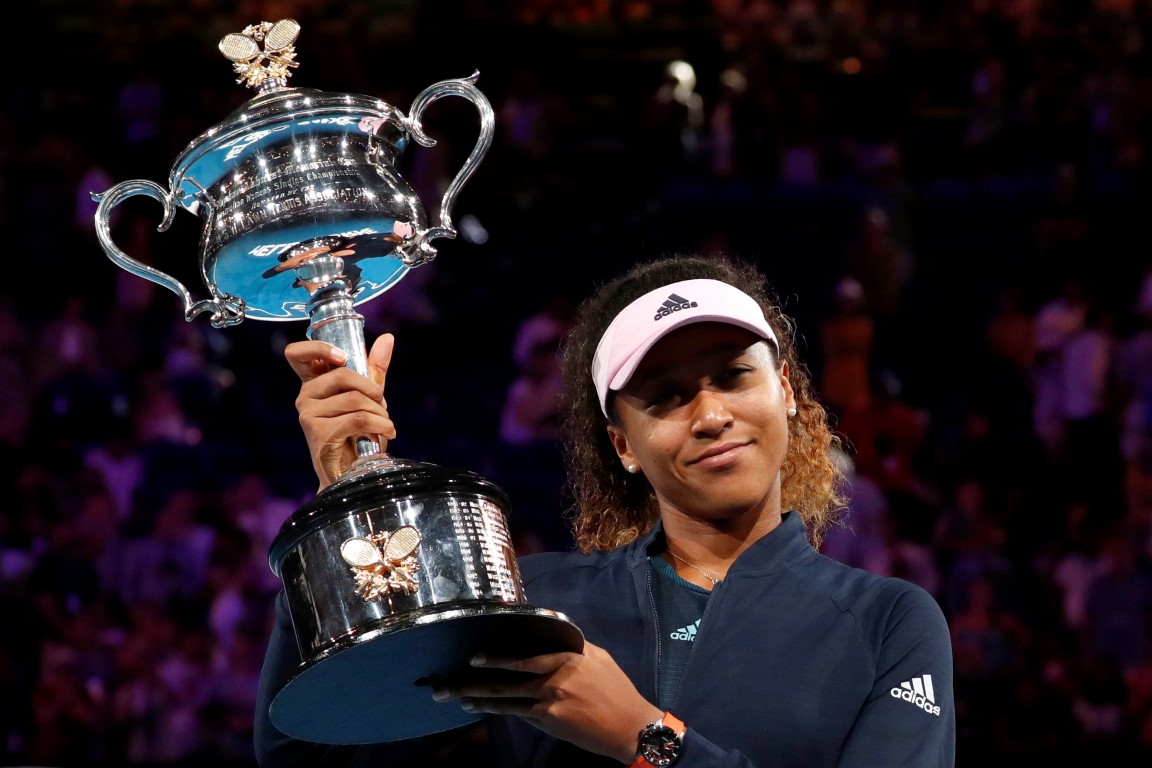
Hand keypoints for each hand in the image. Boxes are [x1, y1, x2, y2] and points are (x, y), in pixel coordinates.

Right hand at [284, 334, 396, 488]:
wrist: (352, 474)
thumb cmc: (358, 436)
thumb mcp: (369, 398)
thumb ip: (374, 370)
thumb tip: (387, 338)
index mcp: (314, 384)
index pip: (296, 354)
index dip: (318, 348)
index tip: (342, 357)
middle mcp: (305, 397)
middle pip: (342, 374)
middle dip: (372, 390)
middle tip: (382, 405)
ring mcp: (308, 414)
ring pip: (355, 399)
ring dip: (380, 413)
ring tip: (384, 426)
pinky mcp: (318, 432)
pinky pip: (358, 418)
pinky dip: (381, 425)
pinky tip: (387, 433)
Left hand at [431, 641, 661, 762]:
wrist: (630, 725)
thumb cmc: (616, 690)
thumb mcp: (599, 659)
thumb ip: (573, 649)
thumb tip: (553, 639)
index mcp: (568, 656)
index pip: (527, 654)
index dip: (500, 656)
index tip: (477, 656)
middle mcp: (556, 676)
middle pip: (510, 676)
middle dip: (479, 677)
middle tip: (453, 678)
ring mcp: (551, 700)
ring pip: (508, 698)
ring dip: (480, 697)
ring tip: (458, 696)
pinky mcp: (550, 720)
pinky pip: (520, 713)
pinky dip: (499, 711)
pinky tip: (482, 710)